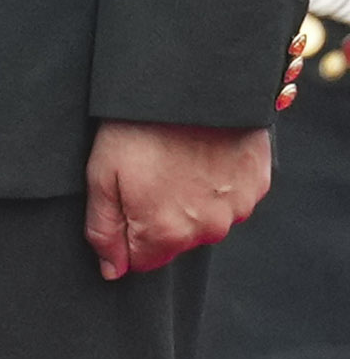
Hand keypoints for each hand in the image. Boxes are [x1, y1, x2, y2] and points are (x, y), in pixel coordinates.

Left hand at [87, 119, 271, 277]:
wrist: (192, 87)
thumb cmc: (138, 129)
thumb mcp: (100, 176)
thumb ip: (103, 231)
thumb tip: (111, 271)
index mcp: (165, 233)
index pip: (141, 261)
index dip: (126, 235)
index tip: (123, 201)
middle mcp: (207, 231)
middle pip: (174, 241)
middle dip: (157, 217)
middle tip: (148, 173)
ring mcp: (237, 209)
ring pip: (205, 220)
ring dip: (190, 201)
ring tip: (176, 160)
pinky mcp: (257, 184)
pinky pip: (232, 198)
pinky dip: (217, 184)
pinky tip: (202, 155)